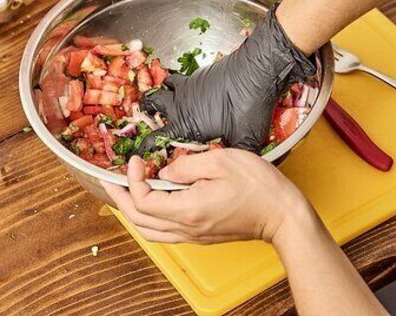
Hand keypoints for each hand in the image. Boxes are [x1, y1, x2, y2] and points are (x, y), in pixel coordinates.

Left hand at [102, 150, 310, 243]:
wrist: (283, 216)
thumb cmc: (259, 187)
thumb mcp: (221, 161)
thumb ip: (186, 165)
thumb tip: (165, 171)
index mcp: (187, 209)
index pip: (142, 200)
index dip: (132, 179)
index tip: (136, 160)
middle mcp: (186, 227)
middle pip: (138, 220)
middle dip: (120, 198)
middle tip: (111, 179)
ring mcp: (194, 235)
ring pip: (149, 231)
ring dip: (132, 211)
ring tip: (123, 192)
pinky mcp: (201, 235)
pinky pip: (164, 232)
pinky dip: (149, 218)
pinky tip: (151, 201)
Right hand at [141, 5, 315, 150]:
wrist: (256, 72)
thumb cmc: (248, 107)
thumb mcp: (245, 140)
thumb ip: (233, 154)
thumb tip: (234, 168)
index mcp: (185, 125)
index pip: (155, 139)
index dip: (146, 147)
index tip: (143, 151)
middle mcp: (181, 105)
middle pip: (151, 104)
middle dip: (147, 110)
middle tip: (149, 115)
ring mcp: (188, 87)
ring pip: (165, 86)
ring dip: (163, 92)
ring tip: (167, 98)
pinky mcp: (199, 75)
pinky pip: (182, 79)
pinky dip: (182, 85)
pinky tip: (193, 91)